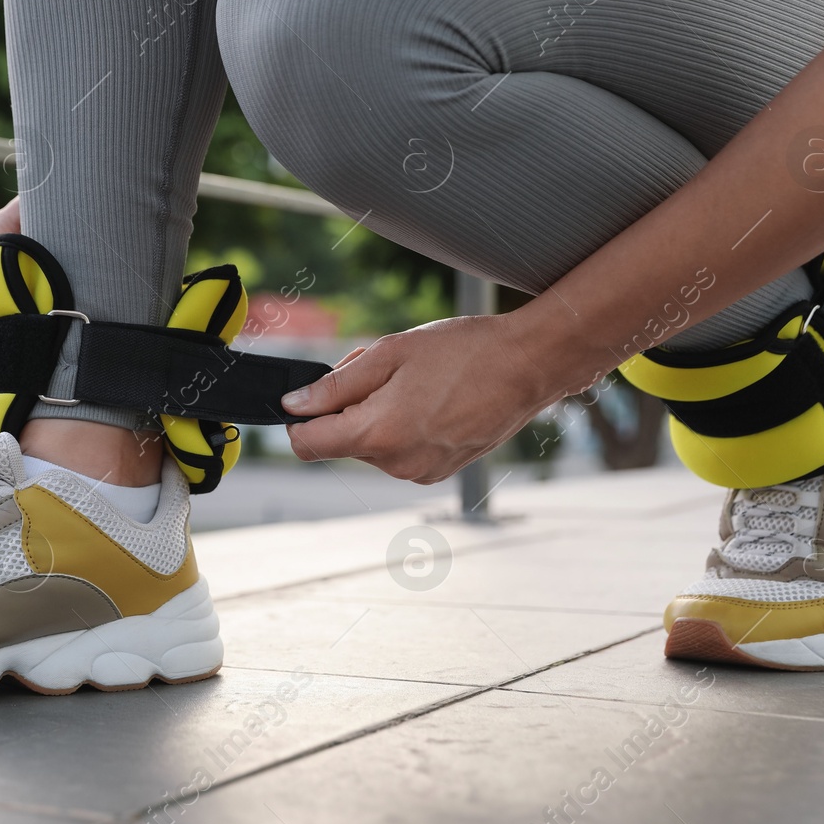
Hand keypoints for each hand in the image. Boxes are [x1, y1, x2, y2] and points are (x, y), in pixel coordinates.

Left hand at [280, 313, 567, 483]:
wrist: (528, 365)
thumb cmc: (464, 351)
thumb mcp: (390, 353)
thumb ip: (336, 384)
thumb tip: (295, 404)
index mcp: (379, 434)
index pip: (308, 445)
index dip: (299, 420)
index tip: (310, 397)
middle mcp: (397, 464)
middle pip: (342, 443)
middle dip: (349, 409)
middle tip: (384, 373)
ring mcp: (420, 472)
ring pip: (371, 448)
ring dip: (377, 417)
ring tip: (416, 384)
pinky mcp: (438, 472)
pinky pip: (399, 453)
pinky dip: (402, 429)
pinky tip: (431, 401)